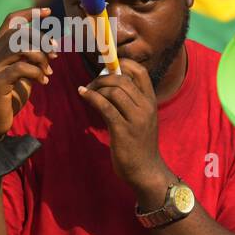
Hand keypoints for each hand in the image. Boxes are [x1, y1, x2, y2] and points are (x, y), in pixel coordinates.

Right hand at [0, 8, 57, 140]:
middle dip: (42, 40)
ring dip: (41, 57)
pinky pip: (21, 68)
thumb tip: (49, 48)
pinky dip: (37, 73)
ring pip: (21, 47)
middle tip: (56, 54)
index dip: (29, 13)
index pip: (10, 21)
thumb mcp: (19, 74)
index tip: (48, 12)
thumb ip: (27, 59)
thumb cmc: (6, 98)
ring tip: (49, 72)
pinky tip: (43, 82)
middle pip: (20, 33)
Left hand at [76, 58, 171, 198]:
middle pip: (122, 79)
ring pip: (114, 91)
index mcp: (151, 101)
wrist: (145, 171)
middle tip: (91, 83)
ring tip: (87, 92)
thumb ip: (131, 101)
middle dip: (103, 77)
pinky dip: (92, 97)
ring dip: (96, 88)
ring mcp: (136, 119)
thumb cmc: (139, 144)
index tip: (107, 66)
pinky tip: (83, 94)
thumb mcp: (141, 118)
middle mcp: (146, 107)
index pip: (140, 72)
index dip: (122, 63)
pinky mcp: (123, 130)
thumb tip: (109, 82)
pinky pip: (105, 106)